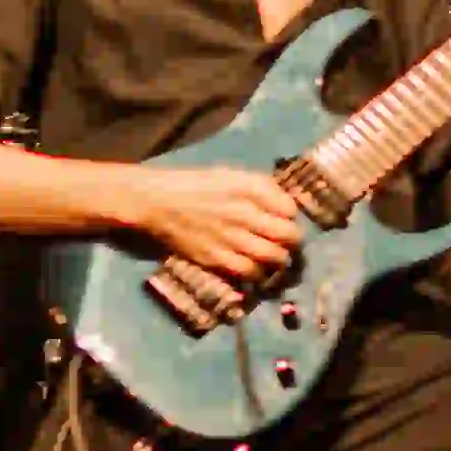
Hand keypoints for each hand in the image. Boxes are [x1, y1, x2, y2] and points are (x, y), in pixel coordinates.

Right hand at [127, 167, 303, 280]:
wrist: (157, 202)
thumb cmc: (196, 186)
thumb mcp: (233, 176)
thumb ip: (262, 189)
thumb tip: (286, 206)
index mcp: (251, 188)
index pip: (290, 209)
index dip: (291, 217)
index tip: (285, 220)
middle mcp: (245, 213)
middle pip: (288, 235)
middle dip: (294, 242)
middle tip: (290, 245)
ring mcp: (232, 237)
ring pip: (274, 257)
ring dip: (281, 261)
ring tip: (279, 261)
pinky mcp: (216, 258)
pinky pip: (249, 272)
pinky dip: (259, 274)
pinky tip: (258, 271)